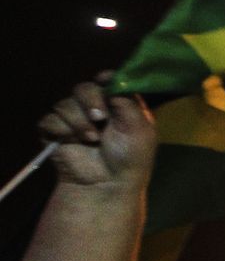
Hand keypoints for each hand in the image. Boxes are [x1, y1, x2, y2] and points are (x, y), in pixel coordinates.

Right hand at [37, 72, 154, 187]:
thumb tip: (113, 81)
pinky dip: (62, 130)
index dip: (105, 78)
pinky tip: (75, 142)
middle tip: (100, 117)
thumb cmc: (130, 156)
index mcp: (116, 103)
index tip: (105, 80)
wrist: (109, 182)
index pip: (107, 81)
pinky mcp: (55, 132)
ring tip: (93, 139)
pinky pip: (50, 121)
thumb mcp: (139, 128)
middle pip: (83, 88)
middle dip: (90, 100)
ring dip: (78, 121)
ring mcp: (73, 119)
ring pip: (65, 104)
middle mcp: (94, 108)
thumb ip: (127, 102)